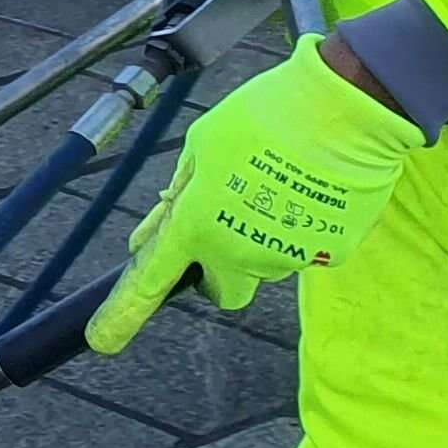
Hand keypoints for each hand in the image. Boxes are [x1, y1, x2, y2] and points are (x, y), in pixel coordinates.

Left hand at [86, 38, 424, 353]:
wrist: (343, 110)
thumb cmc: (262, 118)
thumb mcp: (199, 146)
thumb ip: (176, 196)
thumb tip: (150, 234)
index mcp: (197, 225)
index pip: (151, 281)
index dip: (123, 313)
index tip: (104, 338)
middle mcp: (238, 252)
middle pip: (223, 291)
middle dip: (219, 271)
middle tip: (227, 229)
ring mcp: (287, 256)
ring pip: (266, 264)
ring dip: (264, 239)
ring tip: (278, 186)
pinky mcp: (331, 253)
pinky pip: (308, 248)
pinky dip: (305, 227)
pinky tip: (310, 188)